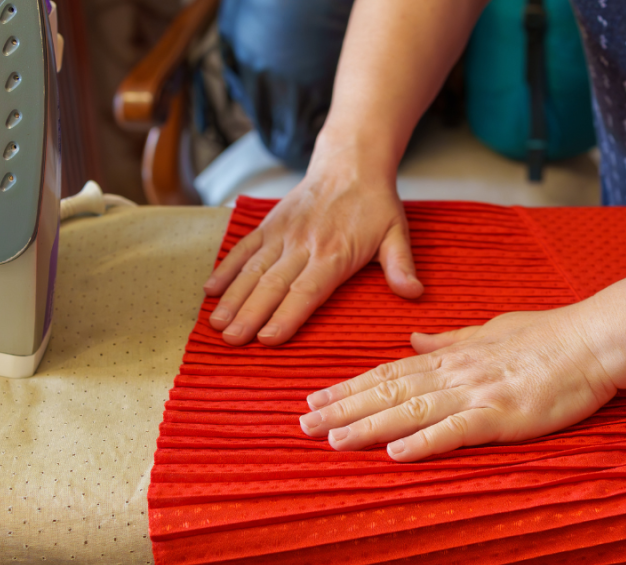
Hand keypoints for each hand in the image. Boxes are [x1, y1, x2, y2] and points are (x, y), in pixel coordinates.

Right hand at [203, 149, 423, 345]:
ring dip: (233, 298)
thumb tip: (414, 293)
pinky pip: (244, 247)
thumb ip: (401, 265)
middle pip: (272, 285)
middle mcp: (304, 245)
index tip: (267, 338)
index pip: (307, 291)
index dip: (286, 315)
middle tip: (231, 341)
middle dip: (250, 315)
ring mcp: (283, 233)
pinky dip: (226, 267)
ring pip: (253, 269)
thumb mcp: (397, 232)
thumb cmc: (375, 204)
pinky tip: (210, 289)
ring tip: (216, 323)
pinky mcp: (271, 224)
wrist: (351, 161)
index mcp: (335, 253)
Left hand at [299, 308, 618, 460]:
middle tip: (304, 424)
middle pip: (389, 390)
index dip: (349, 387)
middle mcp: (456, 372)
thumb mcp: (489, 330)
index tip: (315, 399)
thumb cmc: (546, 334)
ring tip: (334, 439)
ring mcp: (478, 393)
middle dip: (344, 408)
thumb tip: (413, 338)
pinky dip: (425, 441)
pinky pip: (458, 430)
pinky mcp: (504, 415)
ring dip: (370, 425)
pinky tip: (396, 453)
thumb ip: (448, 339)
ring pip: (413, 409)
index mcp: (452, 355)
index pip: (389, 371)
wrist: (594, 339)